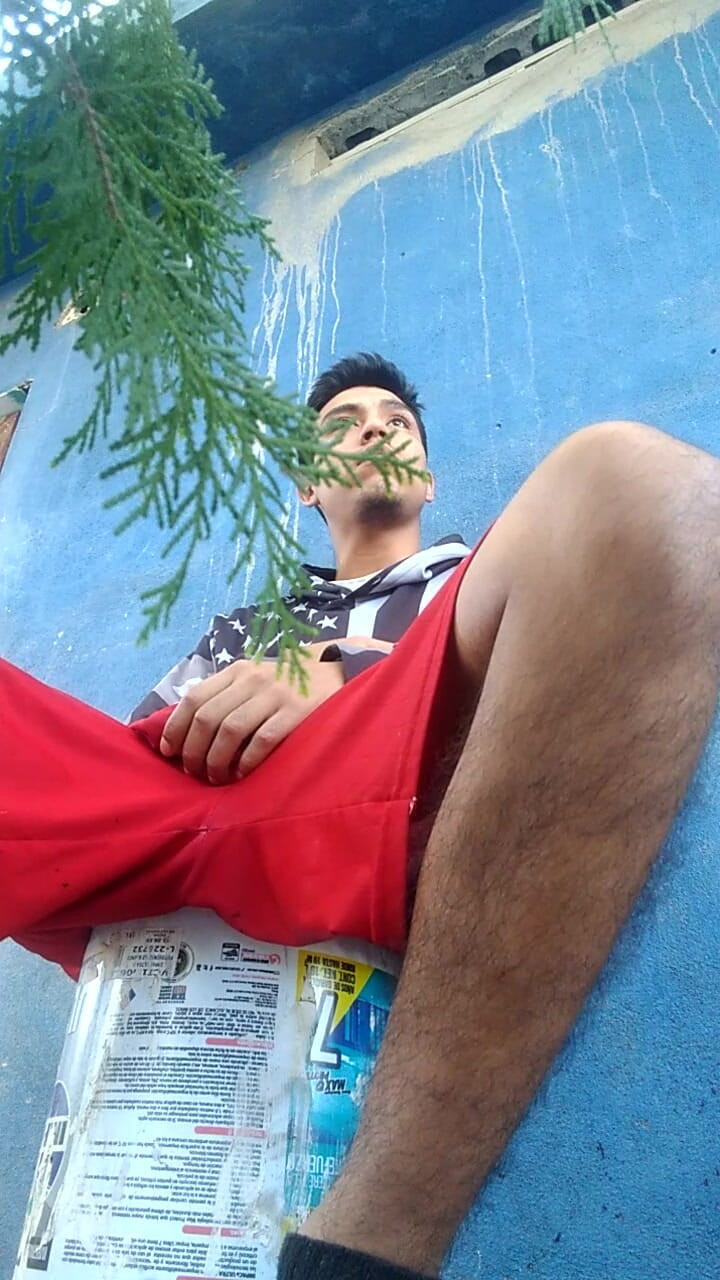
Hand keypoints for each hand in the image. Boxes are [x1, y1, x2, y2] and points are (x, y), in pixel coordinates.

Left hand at [159, 654, 343, 783]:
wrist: (336, 672)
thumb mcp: (254, 680)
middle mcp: (252, 679)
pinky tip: (241, 775)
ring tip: (215, 778)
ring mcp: (275, 694)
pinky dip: (245, 762)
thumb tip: (185, 731)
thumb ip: (226, 697)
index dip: (175, 727)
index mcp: (237, 671)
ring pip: (230, 730)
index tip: (169, 752)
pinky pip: (261, 741)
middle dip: (193, 750)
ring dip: (216, 760)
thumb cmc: (287, 686)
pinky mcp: (297, 712)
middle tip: (194, 772)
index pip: (194, 697)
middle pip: (207, 717)